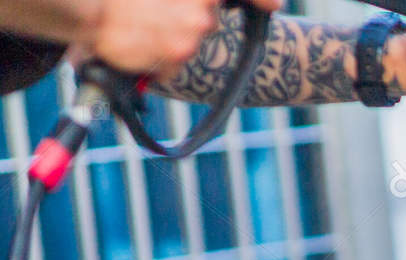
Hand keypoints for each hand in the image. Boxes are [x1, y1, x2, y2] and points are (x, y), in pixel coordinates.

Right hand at [78, 0, 281, 80]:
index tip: (273, 6)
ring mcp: (193, 32)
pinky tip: (137, 43)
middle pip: (205, 20)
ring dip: (167, 39)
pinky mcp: (179, 54)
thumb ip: (192, 1)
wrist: (88, 8)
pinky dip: (157, 58)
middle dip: (184, 19)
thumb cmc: (119, 0)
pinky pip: (174, 63)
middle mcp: (201, 10)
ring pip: (189, 42)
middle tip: (153, 14)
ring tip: (138, 27)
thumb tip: (243, 2)